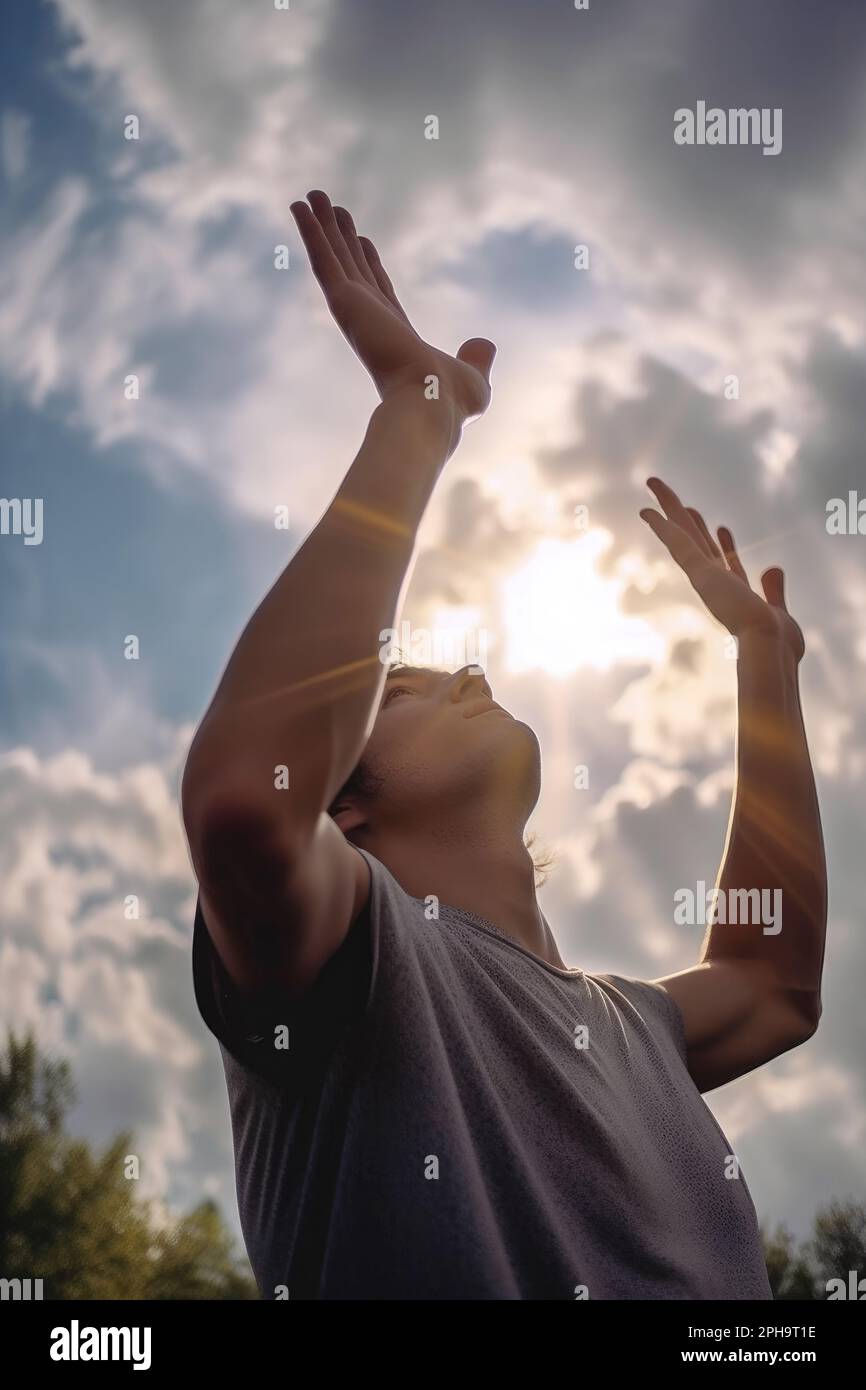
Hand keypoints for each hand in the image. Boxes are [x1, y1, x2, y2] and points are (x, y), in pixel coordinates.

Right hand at [290, 191, 495, 420]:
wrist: (431, 403)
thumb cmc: (450, 402)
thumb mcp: (474, 377)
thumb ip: (476, 357)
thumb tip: (485, 345)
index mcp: (395, 335)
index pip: (379, 289)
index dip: (368, 263)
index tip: (360, 239)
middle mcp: (370, 321)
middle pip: (352, 267)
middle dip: (340, 238)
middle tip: (330, 208)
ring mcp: (355, 310)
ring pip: (334, 259)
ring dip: (320, 227)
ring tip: (310, 196)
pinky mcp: (345, 303)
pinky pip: (324, 260)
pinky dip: (310, 233)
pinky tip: (299, 206)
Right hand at [640, 477, 804, 661]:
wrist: (771, 648)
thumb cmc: (777, 644)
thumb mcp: (778, 610)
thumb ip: (773, 589)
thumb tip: (773, 568)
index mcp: (732, 592)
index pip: (725, 560)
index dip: (723, 543)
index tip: (720, 527)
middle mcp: (714, 581)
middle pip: (696, 540)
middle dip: (683, 515)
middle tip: (666, 495)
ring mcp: (705, 577)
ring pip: (683, 534)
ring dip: (668, 509)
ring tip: (654, 486)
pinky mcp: (700, 574)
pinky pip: (679, 544)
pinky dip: (663, 527)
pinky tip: (647, 512)